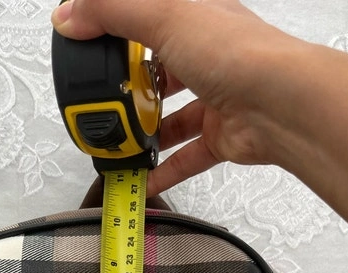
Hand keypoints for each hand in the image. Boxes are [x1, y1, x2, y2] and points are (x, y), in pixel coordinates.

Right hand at [51, 0, 294, 195]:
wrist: (280, 104)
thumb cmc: (233, 51)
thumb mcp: (161, 13)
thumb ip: (110, 10)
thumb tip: (68, 16)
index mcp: (194, 13)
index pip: (149, 15)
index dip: (118, 27)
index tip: (88, 45)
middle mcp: (207, 53)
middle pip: (161, 70)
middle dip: (130, 87)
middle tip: (100, 101)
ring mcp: (216, 96)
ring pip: (173, 117)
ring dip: (145, 131)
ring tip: (115, 142)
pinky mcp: (222, 136)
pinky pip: (186, 156)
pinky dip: (163, 170)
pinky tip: (139, 181)